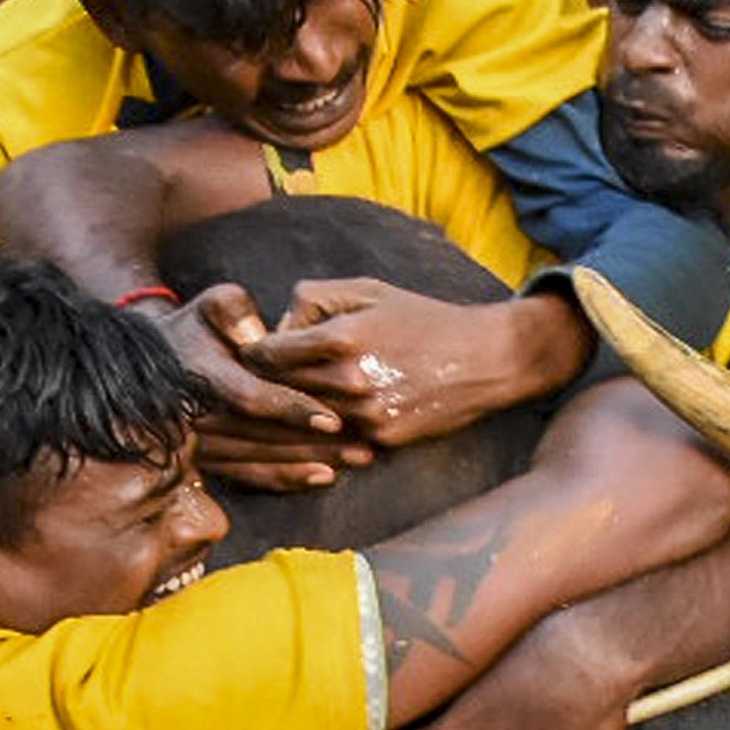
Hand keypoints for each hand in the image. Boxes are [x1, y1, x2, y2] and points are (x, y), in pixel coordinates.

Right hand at [151, 284, 372, 490]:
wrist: (155, 366)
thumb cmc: (198, 329)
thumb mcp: (211, 306)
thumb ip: (232, 309)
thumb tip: (255, 336)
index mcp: (201, 375)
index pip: (251, 397)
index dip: (292, 408)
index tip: (333, 419)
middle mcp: (198, 416)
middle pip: (264, 436)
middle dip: (316, 443)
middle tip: (364, 444)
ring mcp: (200, 445)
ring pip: (261, 459)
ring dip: (312, 462)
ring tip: (358, 458)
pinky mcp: (206, 463)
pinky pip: (249, 476)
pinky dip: (288, 478)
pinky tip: (325, 476)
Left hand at [245, 281, 585, 446]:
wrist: (484, 360)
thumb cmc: (422, 318)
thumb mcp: (367, 289)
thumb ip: (313, 298)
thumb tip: (275, 326)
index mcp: (339, 338)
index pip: (265, 355)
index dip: (251, 354)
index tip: (247, 355)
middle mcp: (348, 381)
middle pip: (277, 393)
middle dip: (261, 387)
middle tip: (245, 386)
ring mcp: (364, 416)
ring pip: (301, 422)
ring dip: (287, 414)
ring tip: (273, 406)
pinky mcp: (381, 440)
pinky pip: (335, 439)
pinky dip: (322, 432)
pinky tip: (317, 422)